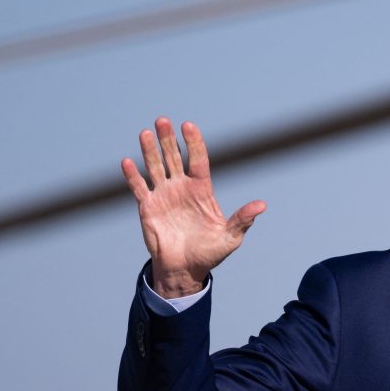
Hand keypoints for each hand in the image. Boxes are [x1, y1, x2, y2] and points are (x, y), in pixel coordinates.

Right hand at [121, 118, 265, 297]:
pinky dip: (132, 175)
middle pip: (174, 157)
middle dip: (168, 139)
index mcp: (201, 190)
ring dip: (149, 150)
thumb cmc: (210, 253)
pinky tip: (127, 162)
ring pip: (155, 167)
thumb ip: (243, 219)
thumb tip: (262, 205)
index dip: (193, 143)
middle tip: (163, 120)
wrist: (185, 270)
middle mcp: (181, 187)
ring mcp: (163, 195)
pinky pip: (139, 187)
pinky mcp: (147, 207)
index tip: (188, 126)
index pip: (198, 160)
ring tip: (146, 132)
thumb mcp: (231, 237)